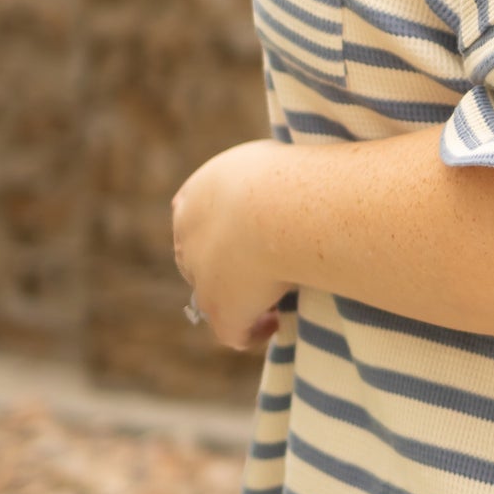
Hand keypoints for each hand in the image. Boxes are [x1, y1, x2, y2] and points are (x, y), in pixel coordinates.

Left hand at [171, 140, 292, 352]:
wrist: (277, 206)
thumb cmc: (292, 175)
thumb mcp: (278, 161)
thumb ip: (277, 175)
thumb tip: (305, 179)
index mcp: (198, 193)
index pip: (203, 218)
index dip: (230, 232)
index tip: (263, 236)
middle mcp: (189, 235)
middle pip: (202, 260)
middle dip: (231, 268)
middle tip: (273, 269)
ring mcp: (201, 277)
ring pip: (216, 297)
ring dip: (244, 300)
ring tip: (280, 297)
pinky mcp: (221, 310)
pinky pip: (235, 333)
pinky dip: (255, 331)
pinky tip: (278, 322)